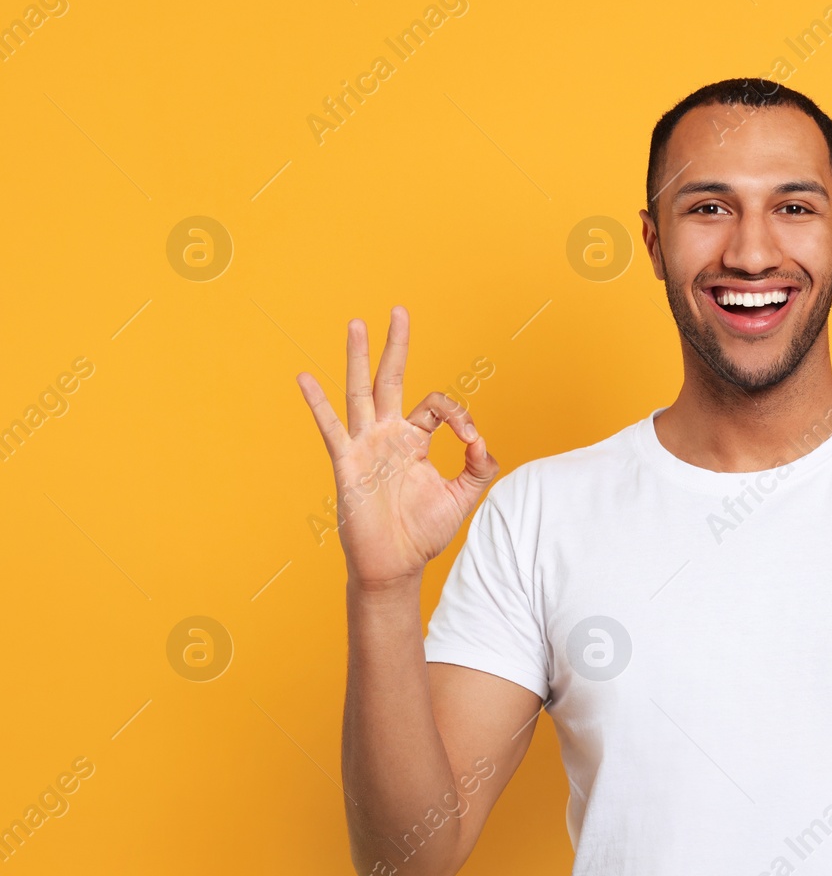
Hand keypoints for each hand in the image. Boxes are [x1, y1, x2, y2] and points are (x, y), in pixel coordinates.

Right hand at [296, 306, 498, 590]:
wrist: (395, 565)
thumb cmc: (424, 532)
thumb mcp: (463, 496)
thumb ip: (479, 467)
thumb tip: (481, 440)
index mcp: (415, 440)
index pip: (436, 405)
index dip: (458, 414)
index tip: (472, 438)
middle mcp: (389, 435)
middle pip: (392, 379)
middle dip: (396, 345)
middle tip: (398, 310)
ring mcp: (366, 446)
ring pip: (361, 392)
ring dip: (359, 358)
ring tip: (356, 324)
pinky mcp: (348, 463)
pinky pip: (332, 428)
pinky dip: (318, 403)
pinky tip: (305, 377)